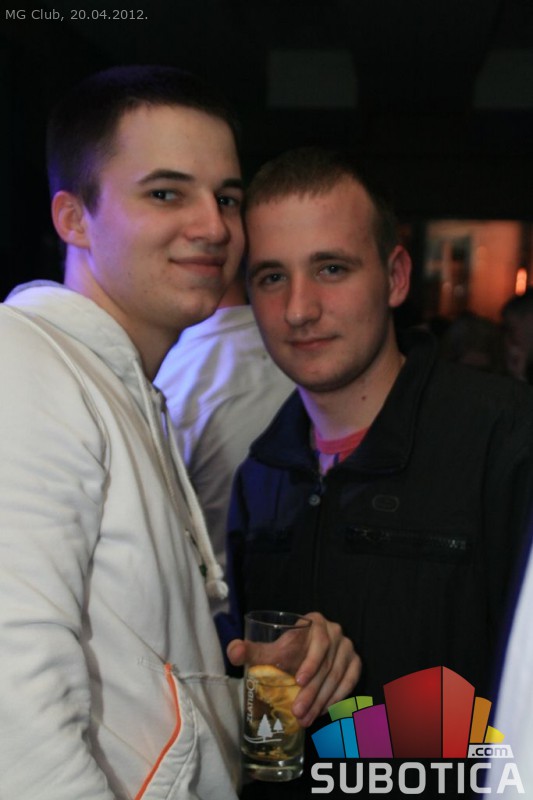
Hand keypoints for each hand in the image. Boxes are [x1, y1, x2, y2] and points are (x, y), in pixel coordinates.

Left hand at [226, 611, 360, 727]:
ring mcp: (348, 647)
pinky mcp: (355, 662)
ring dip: (322, 700)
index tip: (298, 681)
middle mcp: (335, 632)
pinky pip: (350, 682)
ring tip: (306, 719)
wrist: (305, 653)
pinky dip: (338, 698)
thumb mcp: (270, 650)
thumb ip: (251, 650)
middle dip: (312, 691)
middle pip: (327, 664)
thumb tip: (233, 651)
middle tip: (298, 712)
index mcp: (315, 622)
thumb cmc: (286, 651)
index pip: (319, 642)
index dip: (311, 662)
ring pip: (337, 676)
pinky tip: (323, 711)